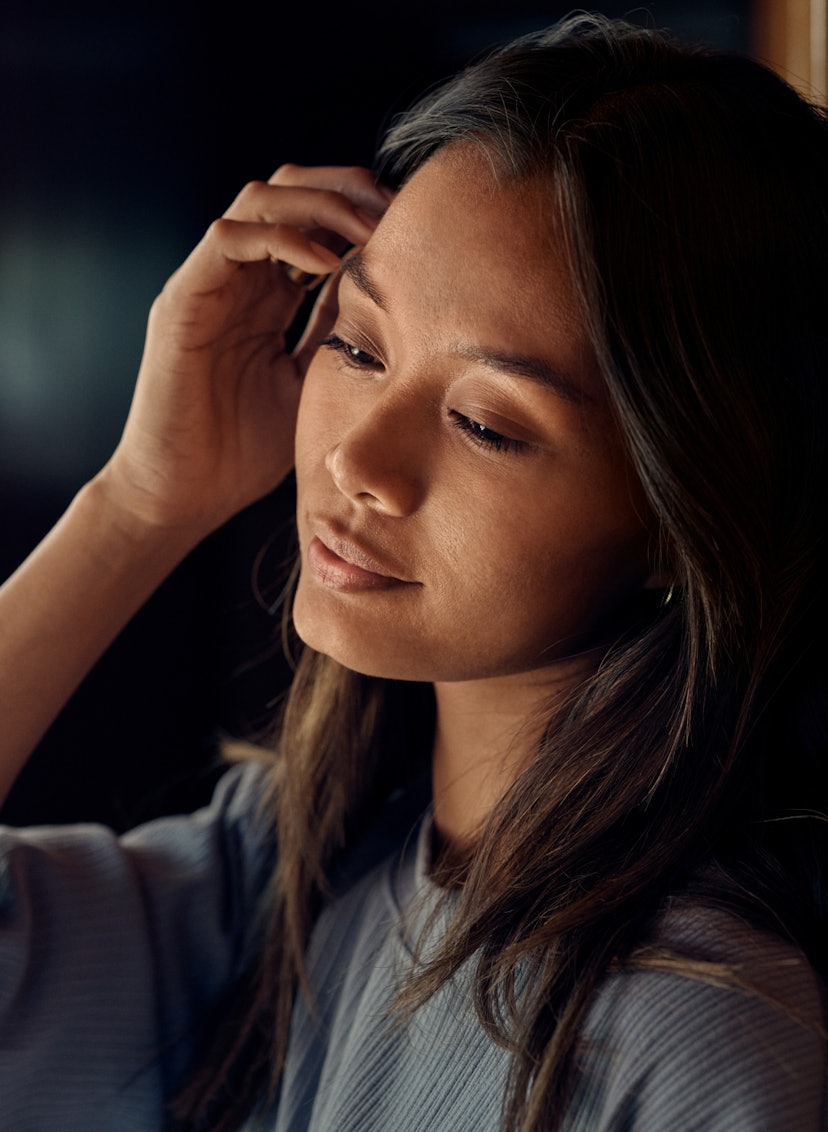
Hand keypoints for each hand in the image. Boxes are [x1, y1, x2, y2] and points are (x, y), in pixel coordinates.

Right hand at [100, 164, 391, 536]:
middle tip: (395, 212)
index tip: (409, 228)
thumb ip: (333, 333)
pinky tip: (326, 263)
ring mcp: (207, 285)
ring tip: (368, 229)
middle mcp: (236, 279)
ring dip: (320, 203)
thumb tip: (383, 296)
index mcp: (267, 296)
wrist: (185, 495)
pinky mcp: (183, 301)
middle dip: (347, 189)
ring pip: (259, 199)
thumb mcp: (308, 382)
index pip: (312, 221)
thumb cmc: (242, 452)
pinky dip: (281, 237)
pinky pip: (228, 240)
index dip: (361, 211)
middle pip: (288, 190)